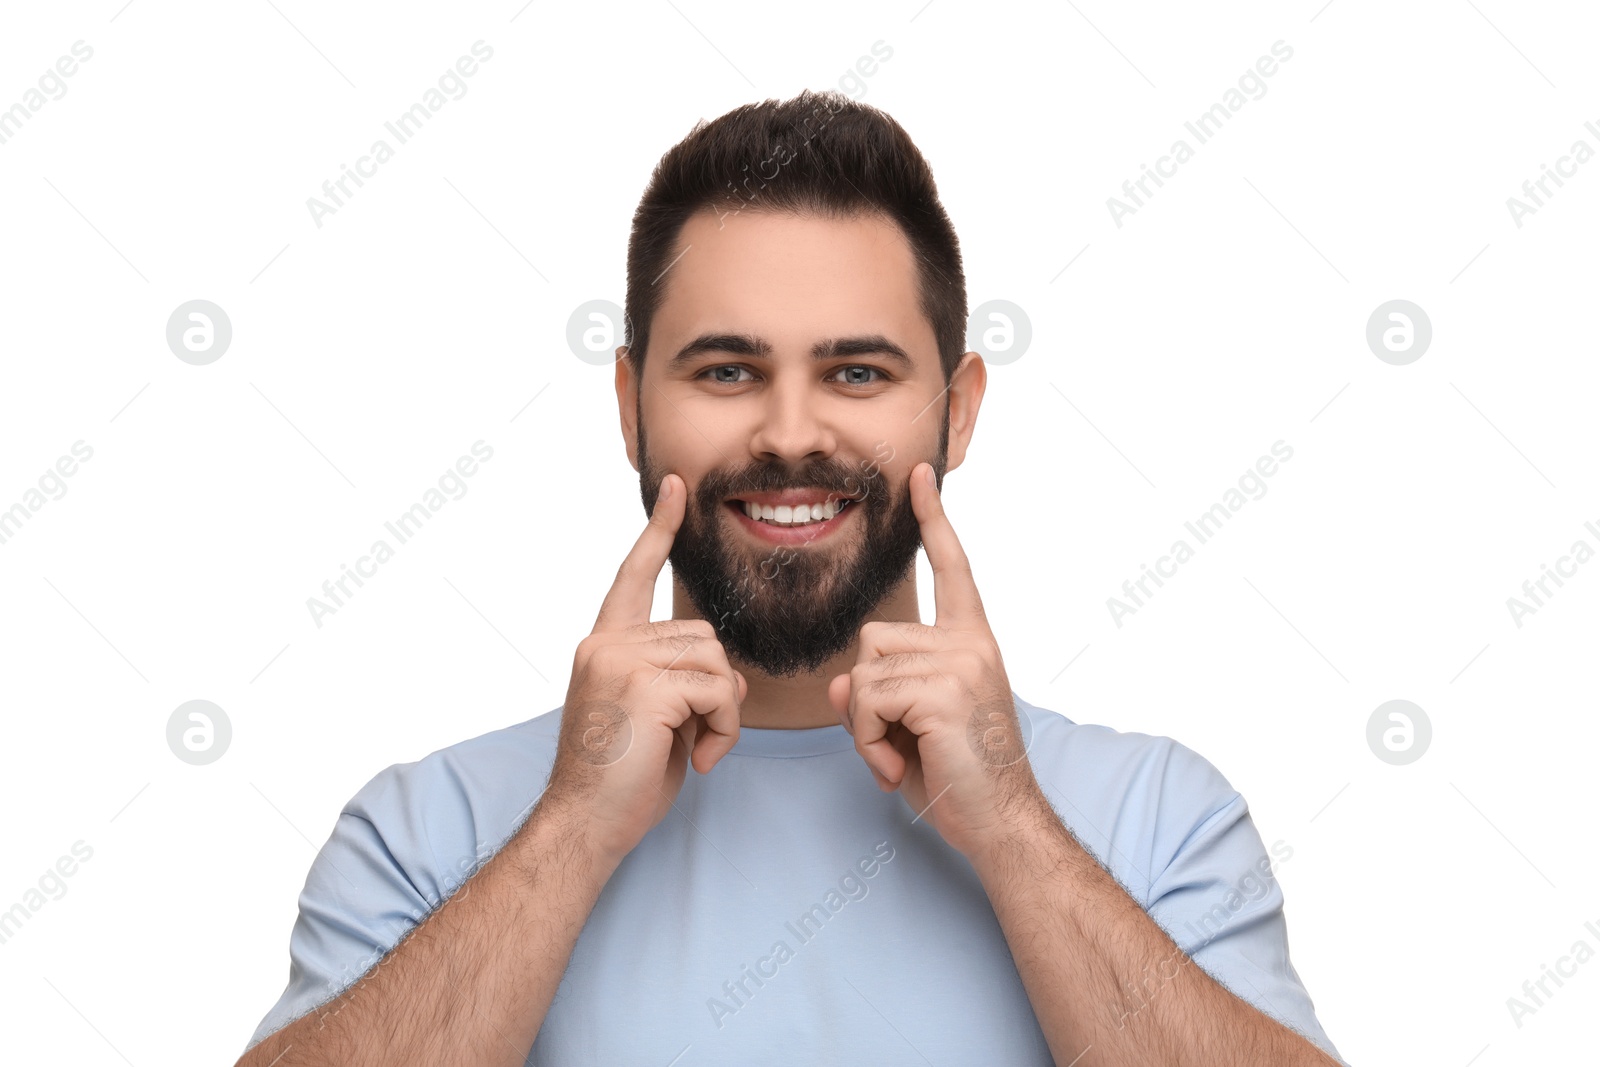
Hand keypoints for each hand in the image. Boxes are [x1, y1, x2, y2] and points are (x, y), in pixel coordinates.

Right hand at [543, 474, 745, 869]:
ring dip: (723, 712)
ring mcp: (620, 661)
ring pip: (716, 662)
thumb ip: (681, 683)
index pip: (634, 575)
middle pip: (702, 635)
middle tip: (698, 737)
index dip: (659, 531)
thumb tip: (731, 676)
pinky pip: (718, 690)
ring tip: (696, 750)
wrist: (584, 826)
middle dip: (717, 690)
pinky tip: (698, 759)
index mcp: (603, 645)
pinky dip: (724, 729)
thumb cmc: (619, 782)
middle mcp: (605, 643)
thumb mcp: (655, 719)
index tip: (677, 489)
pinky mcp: (643, 686)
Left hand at [827, 462, 1039, 861]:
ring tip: (902, 757)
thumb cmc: (957, 779)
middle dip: (868, 696)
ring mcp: (961, 664)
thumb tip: (842, 686)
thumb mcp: (907, 729)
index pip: (951, 568)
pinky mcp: (944, 692)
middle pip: (872, 638)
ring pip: (865, 673)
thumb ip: (876, 697)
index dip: (934, 520)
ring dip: (867, 726)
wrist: (1001, 824)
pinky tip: (897, 767)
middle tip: (897, 742)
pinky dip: (868, 743)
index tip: (921, 474)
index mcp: (972, 641)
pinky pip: (869, 702)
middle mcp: (971, 643)